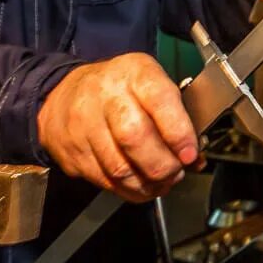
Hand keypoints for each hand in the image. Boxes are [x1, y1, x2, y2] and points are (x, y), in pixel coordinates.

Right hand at [38, 53, 198, 202]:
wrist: (66, 95)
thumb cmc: (119, 91)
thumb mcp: (150, 84)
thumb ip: (176, 116)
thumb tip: (195, 157)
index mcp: (134, 72)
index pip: (158, 99)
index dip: (178, 132)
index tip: (190, 154)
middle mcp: (106, 94)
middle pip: (135, 137)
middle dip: (163, 165)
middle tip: (176, 171)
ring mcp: (84, 123)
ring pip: (120, 168)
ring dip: (148, 184)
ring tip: (161, 181)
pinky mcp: (73, 152)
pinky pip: (106, 181)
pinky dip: (130, 190)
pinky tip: (141, 184)